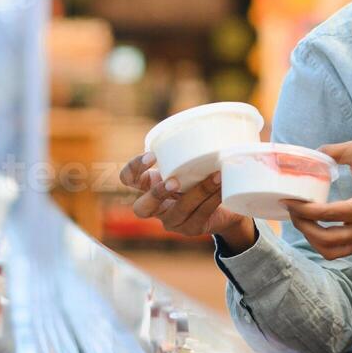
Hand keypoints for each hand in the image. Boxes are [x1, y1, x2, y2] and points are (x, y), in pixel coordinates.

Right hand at [119, 152, 255, 246]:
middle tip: (174, 182)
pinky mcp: (191, 229)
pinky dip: (212, 198)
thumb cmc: (201, 178)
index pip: (127, 179)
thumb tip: (204, 123)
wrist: (224, 206)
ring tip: (216, 175)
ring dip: (199, 191)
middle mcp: (156, 207)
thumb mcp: (189, 164)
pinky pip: (200, 213)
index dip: (134, 169)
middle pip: (141, 209)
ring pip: (180, 209)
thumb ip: (186, 152)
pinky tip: (222, 186)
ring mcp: (172, 222)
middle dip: (157, 194)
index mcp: (148, 186)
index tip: (153, 156)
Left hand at [285, 140, 351, 259]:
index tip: (289, 201)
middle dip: (303, 226)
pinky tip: (313, 226)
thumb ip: (338, 151)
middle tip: (292, 210)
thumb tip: (314, 154)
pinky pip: (338, 251)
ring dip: (310, 238)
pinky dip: (321, 243)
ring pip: (330, 250)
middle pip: (326, 238)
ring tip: (300, 219)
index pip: (329, 214)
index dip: (305, 210)